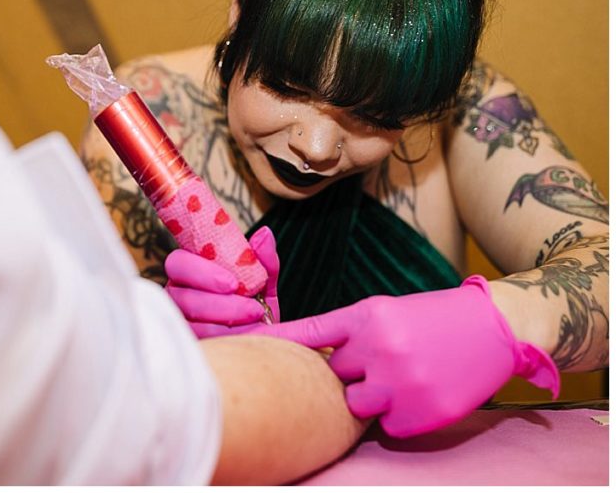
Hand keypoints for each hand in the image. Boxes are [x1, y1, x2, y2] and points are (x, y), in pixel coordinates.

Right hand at [164, 226, 279, 337]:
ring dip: (225, 322)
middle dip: (216, 301)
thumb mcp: (263, 286)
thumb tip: (264, 234)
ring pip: (189, 322)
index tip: (233, 283)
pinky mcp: (186, 343)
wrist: (263, 350)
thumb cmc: (255, 313)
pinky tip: (243, 339)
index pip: (178, 262)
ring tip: (255, 323)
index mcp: (191, 273)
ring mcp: (179, 322)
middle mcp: (178, 295)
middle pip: (178, 293)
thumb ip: (264, 261)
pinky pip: (197, 342)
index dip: (199, 270)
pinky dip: (224, 340)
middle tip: (251, 308)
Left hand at [252, 275, 559, 437]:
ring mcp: (403, 382)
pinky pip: (389, 427)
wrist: (495, 327)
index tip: (242, 343)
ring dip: (370, 396)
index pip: (310, 333)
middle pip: (333, 374)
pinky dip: (399, 416)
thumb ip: (349, 332)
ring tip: (398, 377)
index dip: (275, 342)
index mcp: (368, 315)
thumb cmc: (433, 317)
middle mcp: (381, 347)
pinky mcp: (424, 412)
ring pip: (356, 404)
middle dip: (350, 371)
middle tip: (379, 360)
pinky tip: (421, 393)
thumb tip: (311, 358)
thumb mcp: (386, 311)